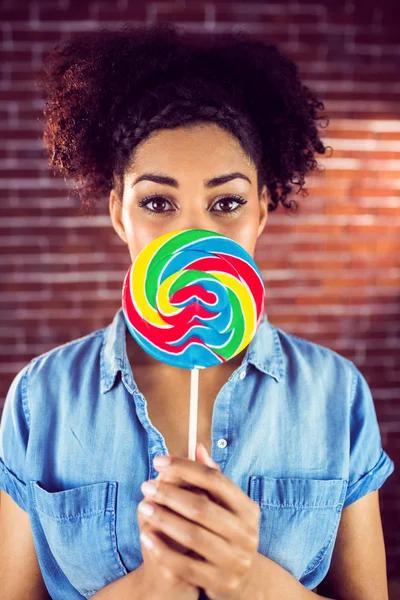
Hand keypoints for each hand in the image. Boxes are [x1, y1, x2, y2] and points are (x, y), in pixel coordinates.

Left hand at [138, 443, 259, 599]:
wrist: (240, 578)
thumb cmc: (226, 531)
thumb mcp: (224, 505)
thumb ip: (212, 477)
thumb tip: (197, 447)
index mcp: (248, 509)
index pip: (215, 480)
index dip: (185, 467)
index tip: (159, 461)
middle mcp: (246, 533)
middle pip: (202, 507)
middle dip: (170, 494)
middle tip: (146, 485)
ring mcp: (235, 560)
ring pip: (193, 536)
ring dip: (164, 519)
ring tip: (143, 506)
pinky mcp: (221, 582)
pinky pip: (185, 566)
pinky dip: (163, 550)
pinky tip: (146, 536)